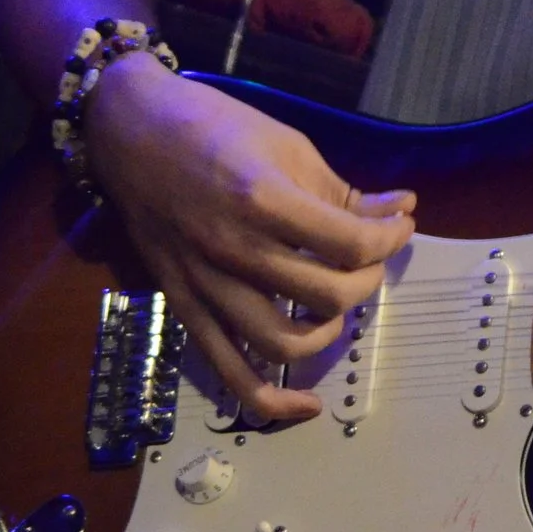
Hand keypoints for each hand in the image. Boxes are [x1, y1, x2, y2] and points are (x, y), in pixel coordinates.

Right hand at [86, 52, 415, 422]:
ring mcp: (206, 286)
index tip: (399, 225)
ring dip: (330, 330)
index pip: (352, 243)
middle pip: (328, 293)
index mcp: (263, 200)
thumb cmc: (214, 126)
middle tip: (370, 258)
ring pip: (286, 342)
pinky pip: (229, 372)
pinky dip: (272, 400)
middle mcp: (235, 251)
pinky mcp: (185, 308)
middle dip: (368, 279)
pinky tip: (308, 405)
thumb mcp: (288, 144)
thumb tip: (400, 210)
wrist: (132, 132)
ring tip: (339, 302)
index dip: (390, 238)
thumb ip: (342, 190)